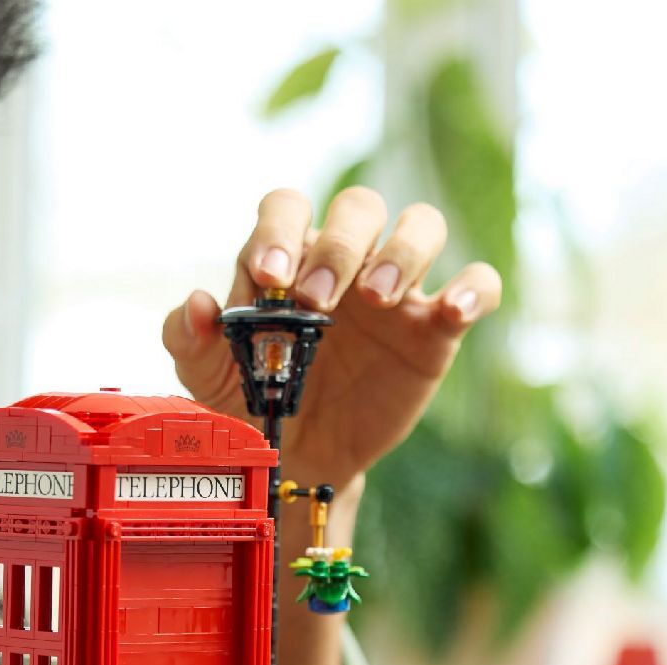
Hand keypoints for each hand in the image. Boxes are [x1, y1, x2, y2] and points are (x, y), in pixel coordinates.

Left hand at [163, 187, 502, 488]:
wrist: (297, 456)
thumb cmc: (254, 398)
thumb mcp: (207, 374)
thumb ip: (188, 335)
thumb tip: (199, 304)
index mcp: (290, 256)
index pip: (288, 208)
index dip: (280, 229)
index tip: (270, 274)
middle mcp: (346, 260)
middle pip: (359, 206)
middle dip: (338, 245)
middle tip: (317, 299)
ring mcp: (397, 290)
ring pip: (422, 225)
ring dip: (403, 251)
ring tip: (377, 298)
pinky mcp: (436, 328)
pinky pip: (477, 285)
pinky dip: (475, 287)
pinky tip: (454, 310)